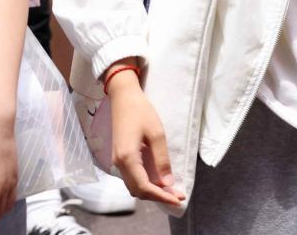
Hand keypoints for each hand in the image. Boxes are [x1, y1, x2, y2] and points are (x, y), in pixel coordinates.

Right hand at [108, 71, 184, 205]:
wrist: (123, 97)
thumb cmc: (140, 111)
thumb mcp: (156, 133)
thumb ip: (162, 159)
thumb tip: (168, 183)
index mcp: (127, 158)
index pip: (144, 187)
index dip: (161, 196)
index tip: (178, 199)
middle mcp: (119, 163)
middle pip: (138, 190)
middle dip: (158, 196)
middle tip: (177, 196)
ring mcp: (118, 161)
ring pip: (134, 186)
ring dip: (151, 191)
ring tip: (171, 190)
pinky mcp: (120, 157)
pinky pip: (132, 177)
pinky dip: (145, 183)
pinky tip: (158, 180)